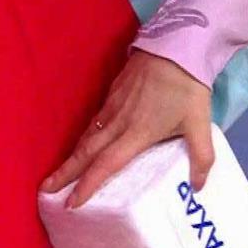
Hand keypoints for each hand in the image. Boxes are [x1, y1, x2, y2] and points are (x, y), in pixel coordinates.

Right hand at [41, 50, 212, 208]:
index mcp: (137, 133)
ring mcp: (112, 107)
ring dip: (70, 158)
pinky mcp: (112, 95)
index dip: (87, 185)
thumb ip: (202, 158)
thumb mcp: (200, 124)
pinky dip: (83, 139)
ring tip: (56, 175)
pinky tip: (80, 147)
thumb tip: (199, 187)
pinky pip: (93, 123)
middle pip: (85, 153)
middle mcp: (118, 123)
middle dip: (64, 174)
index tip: (72, 203)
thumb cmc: (187, 87)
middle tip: (46, 191)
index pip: (106, 165)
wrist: (177, 45)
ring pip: (86, 138)